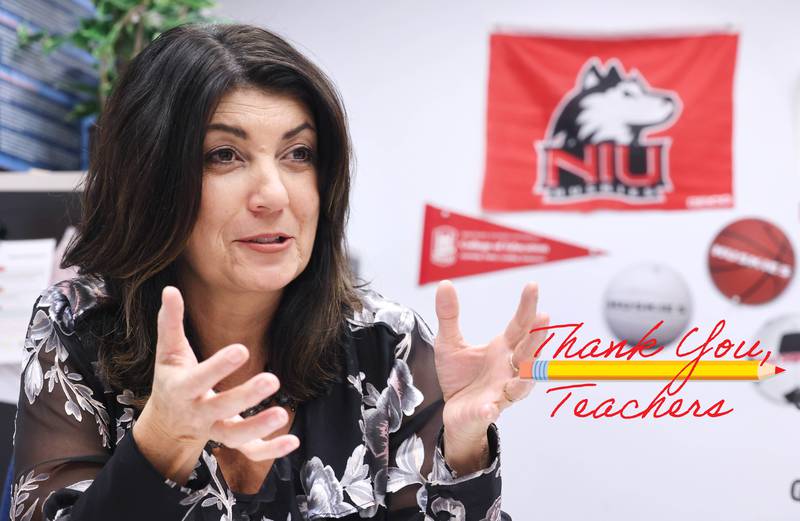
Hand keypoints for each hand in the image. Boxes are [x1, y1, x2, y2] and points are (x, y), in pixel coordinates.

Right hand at [133, 286, 298, 469]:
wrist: (168, 423)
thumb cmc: (173, 378)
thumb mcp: (168, 352)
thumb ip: (170, 321)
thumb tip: (170, 289)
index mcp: (181, 389)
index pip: (199, 378)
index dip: (219, 366)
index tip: (242, 349)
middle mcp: (198, 413)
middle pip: (221, 408)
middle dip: (245, 396)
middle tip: (272, 379)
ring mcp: (214, 430)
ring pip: (235, 437)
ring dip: (259, 428)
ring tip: (282, 415)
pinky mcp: (231, 442)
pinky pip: (250, 452)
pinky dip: (271, 451)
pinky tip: (294, 441)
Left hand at [434, 280, 547, 458]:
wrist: (453, 412)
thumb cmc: (459, 377)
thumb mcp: (448, 343)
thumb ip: (449, 315)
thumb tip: (445, 284)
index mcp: (502, 349)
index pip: (520, 326)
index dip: (527, 307)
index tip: (533, 286)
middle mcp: (508, 369)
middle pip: (528, 352)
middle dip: (537, 337)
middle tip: (543, 318)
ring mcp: (501, 391)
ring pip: (521, 385)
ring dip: (527, 376)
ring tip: (529, 366)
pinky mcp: (486, 411)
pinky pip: (490, 410)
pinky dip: (490, 409)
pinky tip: (488, 407)